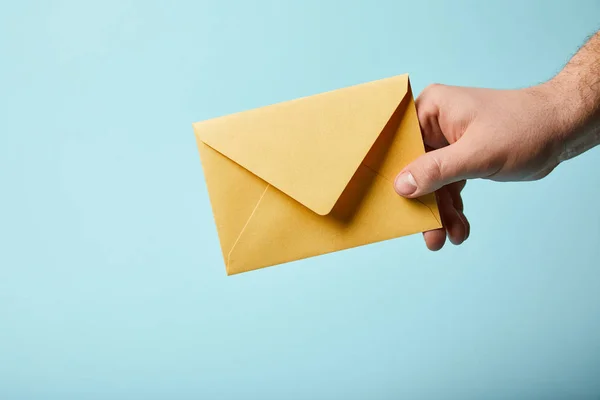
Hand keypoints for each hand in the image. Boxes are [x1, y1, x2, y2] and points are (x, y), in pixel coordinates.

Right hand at [394, 82, 568, 249]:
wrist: (562, 130)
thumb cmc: (524, 128)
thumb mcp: (476, 153)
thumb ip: (437, 170)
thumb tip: (400, 186)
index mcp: (430, 110)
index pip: (399, 144)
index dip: (393, 173)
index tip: (391, 204)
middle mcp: (434, 125)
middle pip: (414, 169)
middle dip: (424, 204)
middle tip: (429, 234)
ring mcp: (447, 144)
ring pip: (432, 184)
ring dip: (441, 212)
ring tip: (448, 237)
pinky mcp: (461, 159)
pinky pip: (448, 186)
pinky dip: (454, 208)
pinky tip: (460, 229)